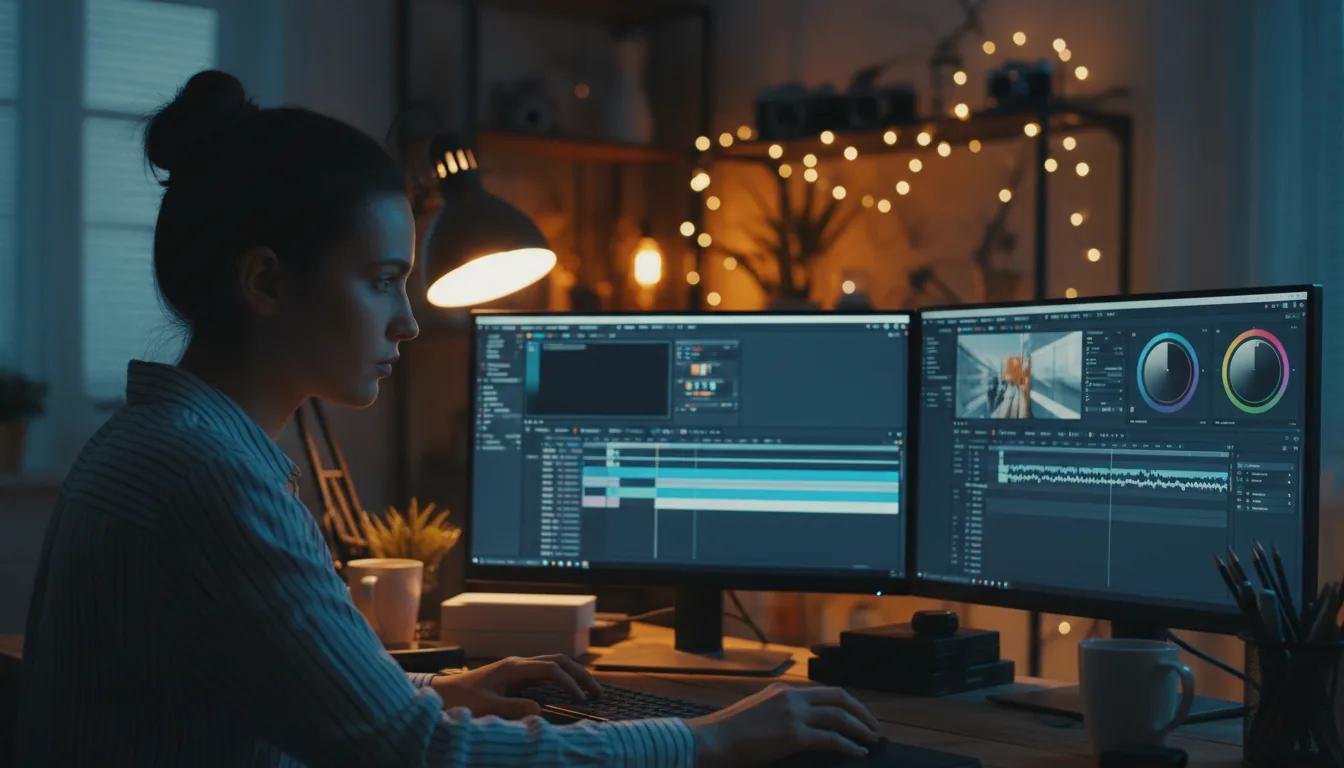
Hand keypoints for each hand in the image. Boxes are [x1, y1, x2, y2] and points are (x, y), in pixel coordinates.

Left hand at [430, 655, 601, 718]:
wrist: (443, 693)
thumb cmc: (461, 700)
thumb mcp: (486, 708)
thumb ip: (512, 708)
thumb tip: (539, 712)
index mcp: (513, 667)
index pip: (551, 669)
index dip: (569, 683)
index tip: (581, 700)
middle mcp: (518, 663)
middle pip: (558, 660)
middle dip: (581, 674)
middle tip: (599, 693)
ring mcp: (518, 667)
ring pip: (554, 664)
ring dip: (574, 675)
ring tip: (591, 692)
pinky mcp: (515, 675)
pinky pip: (546, 672)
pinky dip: (563, 679)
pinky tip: (569, 692)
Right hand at [687, 683, 879, 767]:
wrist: (712, 740)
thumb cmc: (728, 734)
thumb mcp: (757, 714)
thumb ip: (778, 715)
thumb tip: (798, 729)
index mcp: (782, 691)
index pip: (824, 692)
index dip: (846, 703)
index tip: (857, 715)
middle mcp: (791, 697)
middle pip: (838, 697)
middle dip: (860, 711)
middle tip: (873, 727)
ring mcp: (793, 715)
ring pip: (839, 716)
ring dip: (860, 728)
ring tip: (871, 740)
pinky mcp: (793, 735)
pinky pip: (831, 739)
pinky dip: (848, 745)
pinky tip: (858, 752)